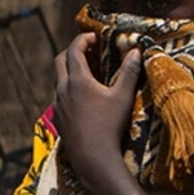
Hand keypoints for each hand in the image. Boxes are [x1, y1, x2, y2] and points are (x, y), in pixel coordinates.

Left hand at [50, 31, 139, 164]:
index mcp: (77, 80)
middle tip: (90, 50)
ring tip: (88, 72)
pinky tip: (82, 95)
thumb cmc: (109, 125)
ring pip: (58, 79)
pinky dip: (68, 87)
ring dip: (70, 70)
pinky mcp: (57, 117)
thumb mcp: (123, 97)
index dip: (83, 39)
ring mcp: (57, 104)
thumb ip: (129, 72)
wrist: (92, 157)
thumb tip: (137, 50)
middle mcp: (62, 89)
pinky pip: (59, 95)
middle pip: (60, 60)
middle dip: (73, 51)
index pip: (74, 49)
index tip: (94, 37)